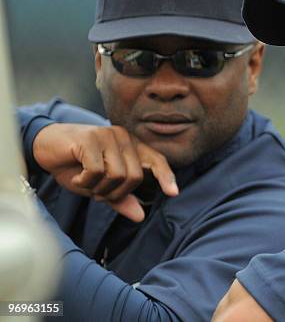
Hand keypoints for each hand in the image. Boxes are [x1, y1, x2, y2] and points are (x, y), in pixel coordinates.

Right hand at [32, 123, 177, 221]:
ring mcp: (108, 135)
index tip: (173, 193)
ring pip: (117, 176)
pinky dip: (85, 182)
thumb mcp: (99, 186)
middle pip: (133, 177)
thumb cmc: (75, 165)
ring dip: (98, 189)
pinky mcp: (91, 139)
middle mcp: (124, 137)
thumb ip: (120, 198)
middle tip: (95, 191)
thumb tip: (141, 216)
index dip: (166, 176)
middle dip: (114, 193)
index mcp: (132, 145)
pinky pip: (97, 172)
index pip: (156, 160)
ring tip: (85, 182)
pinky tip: (76, 178)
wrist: (44, 146)